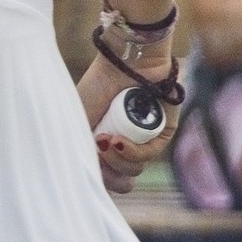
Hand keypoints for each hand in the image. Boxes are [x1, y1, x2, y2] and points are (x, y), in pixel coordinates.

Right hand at [76, 53, 177, 194]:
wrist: (123, 62)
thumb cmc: (97, 85)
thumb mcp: (78, 117)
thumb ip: (79, 146)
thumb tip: (83, 173)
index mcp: (103, 140)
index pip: (105, 174)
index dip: (99, 178)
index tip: (90, 167)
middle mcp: (124, 141)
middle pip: (120, 179)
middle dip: (108, 174)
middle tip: (98, 154)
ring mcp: (143, 139)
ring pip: (134, 170)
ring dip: (118, 160)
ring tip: (106, 140)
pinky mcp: (163, 133)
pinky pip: (150, 155)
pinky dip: (133, 152)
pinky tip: (118, 141)